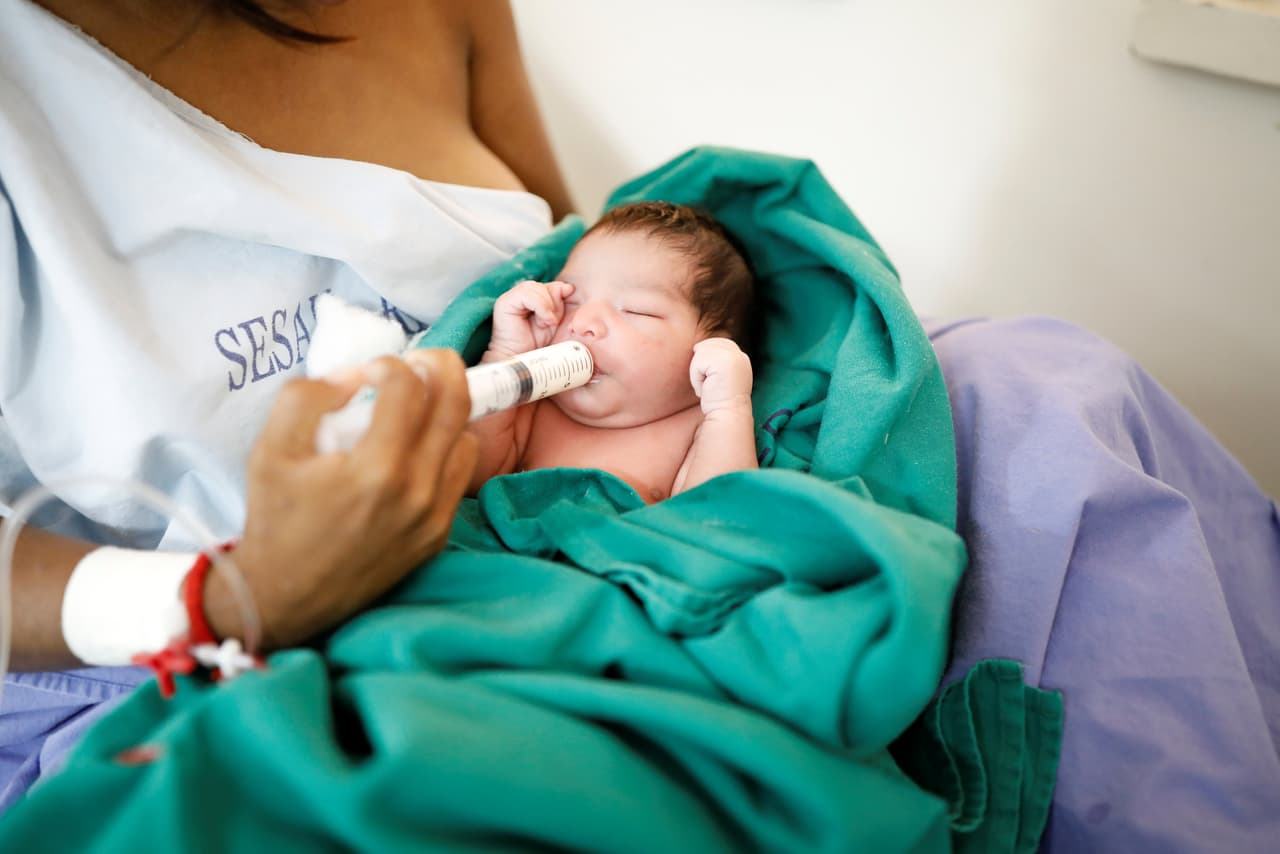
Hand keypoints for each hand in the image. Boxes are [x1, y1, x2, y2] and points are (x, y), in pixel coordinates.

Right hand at [205, 349, 476, 650]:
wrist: (285, 596)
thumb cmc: (276, 519)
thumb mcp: (270, 448)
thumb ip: (307, 397)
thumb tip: (354, 376)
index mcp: (376, 468)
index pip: (408, 387)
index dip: (389, 365)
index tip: (370, 371)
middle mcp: (417, 491)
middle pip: (456, 402)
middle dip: (441, 366)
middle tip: (419, 361)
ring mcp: (434, 516)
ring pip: (465, 436)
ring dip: (446, 410)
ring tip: (417, 406)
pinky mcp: (438, 534)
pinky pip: (460, 473)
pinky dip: (445, 449)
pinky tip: (417, 448)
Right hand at [488, 279, 574, 358]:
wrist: (521, 360)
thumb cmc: (537, 345)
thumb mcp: (554, 321)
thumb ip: (559, 303)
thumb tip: (568, 287)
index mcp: (532, 298)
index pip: (549, 285)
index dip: (559, 296)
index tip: (558, 317)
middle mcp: (520, 295)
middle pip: (543, 285)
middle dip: (553, 302)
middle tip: (552, 322)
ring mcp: (511, 298)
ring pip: (535, 287)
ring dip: (547, 305)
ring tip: (547, 323)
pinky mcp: (505, 302)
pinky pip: (526, 294)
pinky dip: (540, 306)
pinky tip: (543, 321)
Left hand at [689, 338, 752, 414]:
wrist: (727, 417)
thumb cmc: (718, 401)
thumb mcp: (718, 376)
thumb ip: (714, 360)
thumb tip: (697, 347)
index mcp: (740, 357)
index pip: (714, 344)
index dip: (706, 362)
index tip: (713, 382)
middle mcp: (739, 354)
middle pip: (705, 346)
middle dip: (702, 366)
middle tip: (711, 385)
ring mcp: (734, 356)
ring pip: (700, 353)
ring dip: (698, 373)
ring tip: (710, 388)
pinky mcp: (724, 361)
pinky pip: (697, 363)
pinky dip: (696, 379)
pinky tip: (707, 390)